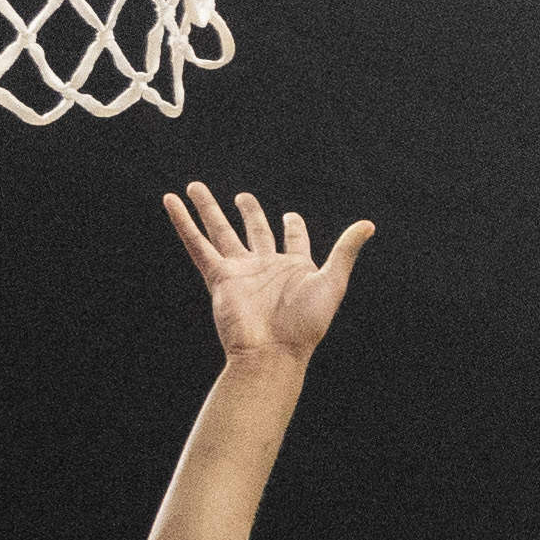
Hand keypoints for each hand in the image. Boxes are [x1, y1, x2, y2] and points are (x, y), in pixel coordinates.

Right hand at [161, 182, 372, 368]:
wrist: (273, 353)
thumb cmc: (306, 325)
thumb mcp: (332, 282)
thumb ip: (345, 250)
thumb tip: (368, 224)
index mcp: (294, 268)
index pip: (294, 239)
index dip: (293, 227)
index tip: (290, 217)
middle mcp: (265, 267)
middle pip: (254, 230)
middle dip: (249, 213)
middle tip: (243, 197)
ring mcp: (240, 271)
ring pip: (220, 232)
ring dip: (207, 208)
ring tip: (195, 186)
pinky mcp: (219, 277)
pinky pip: (197, 244)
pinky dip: (183, 222)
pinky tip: (170, 201)